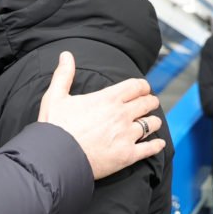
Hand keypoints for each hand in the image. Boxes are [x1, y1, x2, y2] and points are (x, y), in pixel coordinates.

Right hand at [37, 51, 164, 178]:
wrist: (55, 158)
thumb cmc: (54, 128)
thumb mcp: (55, 97)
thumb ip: (63, 75)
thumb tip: (65, 55)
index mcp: (108, 98)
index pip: (136, 86)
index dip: (142, 86)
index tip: (143, 89)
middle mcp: (122, 115)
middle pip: (147, 103)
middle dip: (150, 101)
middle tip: (150, 103)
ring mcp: (126, 135)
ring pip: (151, 124)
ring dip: (153, 122)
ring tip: (152, 122)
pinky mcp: (127, 155)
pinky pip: (150, 148)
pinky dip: (156, 145)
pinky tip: (158, 144)